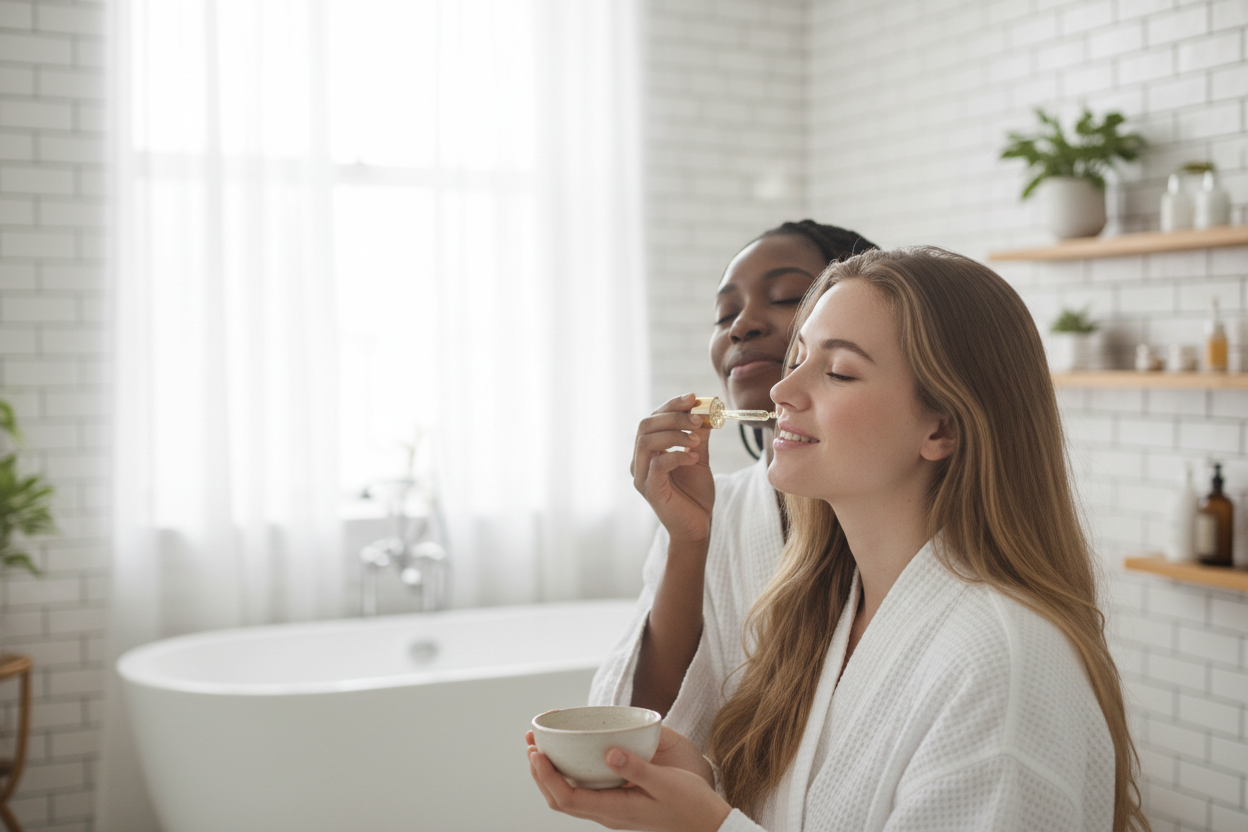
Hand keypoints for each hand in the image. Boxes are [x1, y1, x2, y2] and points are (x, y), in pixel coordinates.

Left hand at [526, 727, 730, 831]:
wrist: (708, 826)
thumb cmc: (691, 806)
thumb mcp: (666, 784)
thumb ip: (638, 769)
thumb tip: (609, 753)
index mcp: (615, 810)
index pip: (567, 798)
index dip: (546, 776)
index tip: (536, 753)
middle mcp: (608, 814)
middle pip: (560, 800)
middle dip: (540, 772)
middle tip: (531, 743)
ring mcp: (612, 811)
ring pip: (570, 798)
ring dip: (551, 774)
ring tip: (542, 747)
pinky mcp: (619, 804)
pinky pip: (584, 792)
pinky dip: (569, 775)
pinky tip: (573, 757)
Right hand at [631, 394, 714, 543]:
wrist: (697, 526)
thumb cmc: (694, 493)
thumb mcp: (698, 457)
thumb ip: (698, 436)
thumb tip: (706, 411)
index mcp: (648, 451)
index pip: (653, 419)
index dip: (671, 405)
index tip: (693, 398)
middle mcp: (639, 461)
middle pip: (646, 425)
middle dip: (673, 417)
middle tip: (698, 419)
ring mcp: (641, 475)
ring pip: (647, 441)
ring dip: (674, 434)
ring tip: (696, 440)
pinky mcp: (649, 489)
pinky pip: (657, 464)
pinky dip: (677, 456)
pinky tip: (693, 458)